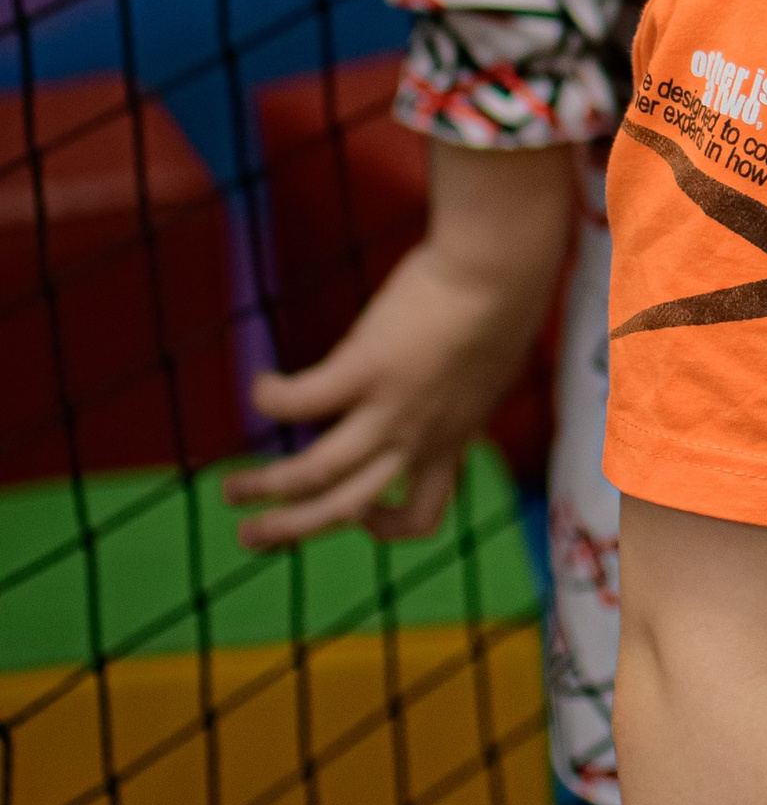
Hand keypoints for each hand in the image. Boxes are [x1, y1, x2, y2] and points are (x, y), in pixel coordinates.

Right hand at [227, 137, 573, 545]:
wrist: (501, 267)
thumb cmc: (499, 299)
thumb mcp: (483, 366)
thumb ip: (454, 388)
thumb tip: (437, 376)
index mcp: (452, 440)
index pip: (421, 516)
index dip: (383, 527)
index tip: (358, 512)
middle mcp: (419, 437)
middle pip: (348, 510)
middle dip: (295, 530)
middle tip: (251, 537)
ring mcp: (390, 409)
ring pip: (314, 474)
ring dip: (265, 487)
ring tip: (228, 489)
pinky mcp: (362, 369)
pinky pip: (298, 402)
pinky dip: (270, 397)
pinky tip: (260, 385)